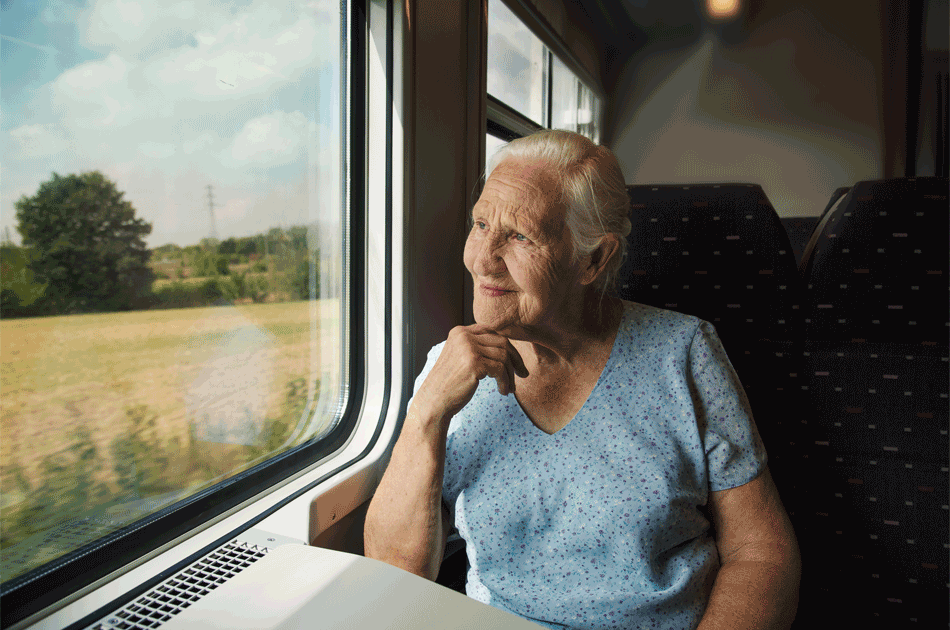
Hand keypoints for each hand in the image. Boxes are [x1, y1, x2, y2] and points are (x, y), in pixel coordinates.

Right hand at [411, 324, 528, 425]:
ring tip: (509, 388)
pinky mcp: (474, 363)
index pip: (493, 332)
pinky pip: (500, 369)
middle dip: (515, 359)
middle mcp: (464, 336)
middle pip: (502, 342)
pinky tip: (503, 391)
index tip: (516, 362)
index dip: (508, 347)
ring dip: (510, 374)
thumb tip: (508, 346)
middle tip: (522, 374)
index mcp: (460, 331)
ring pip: (504, 356)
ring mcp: (468, 348)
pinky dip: (505, 382)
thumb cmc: (450, 383)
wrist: (434, 401)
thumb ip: (478, 347)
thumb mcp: (461, 357)